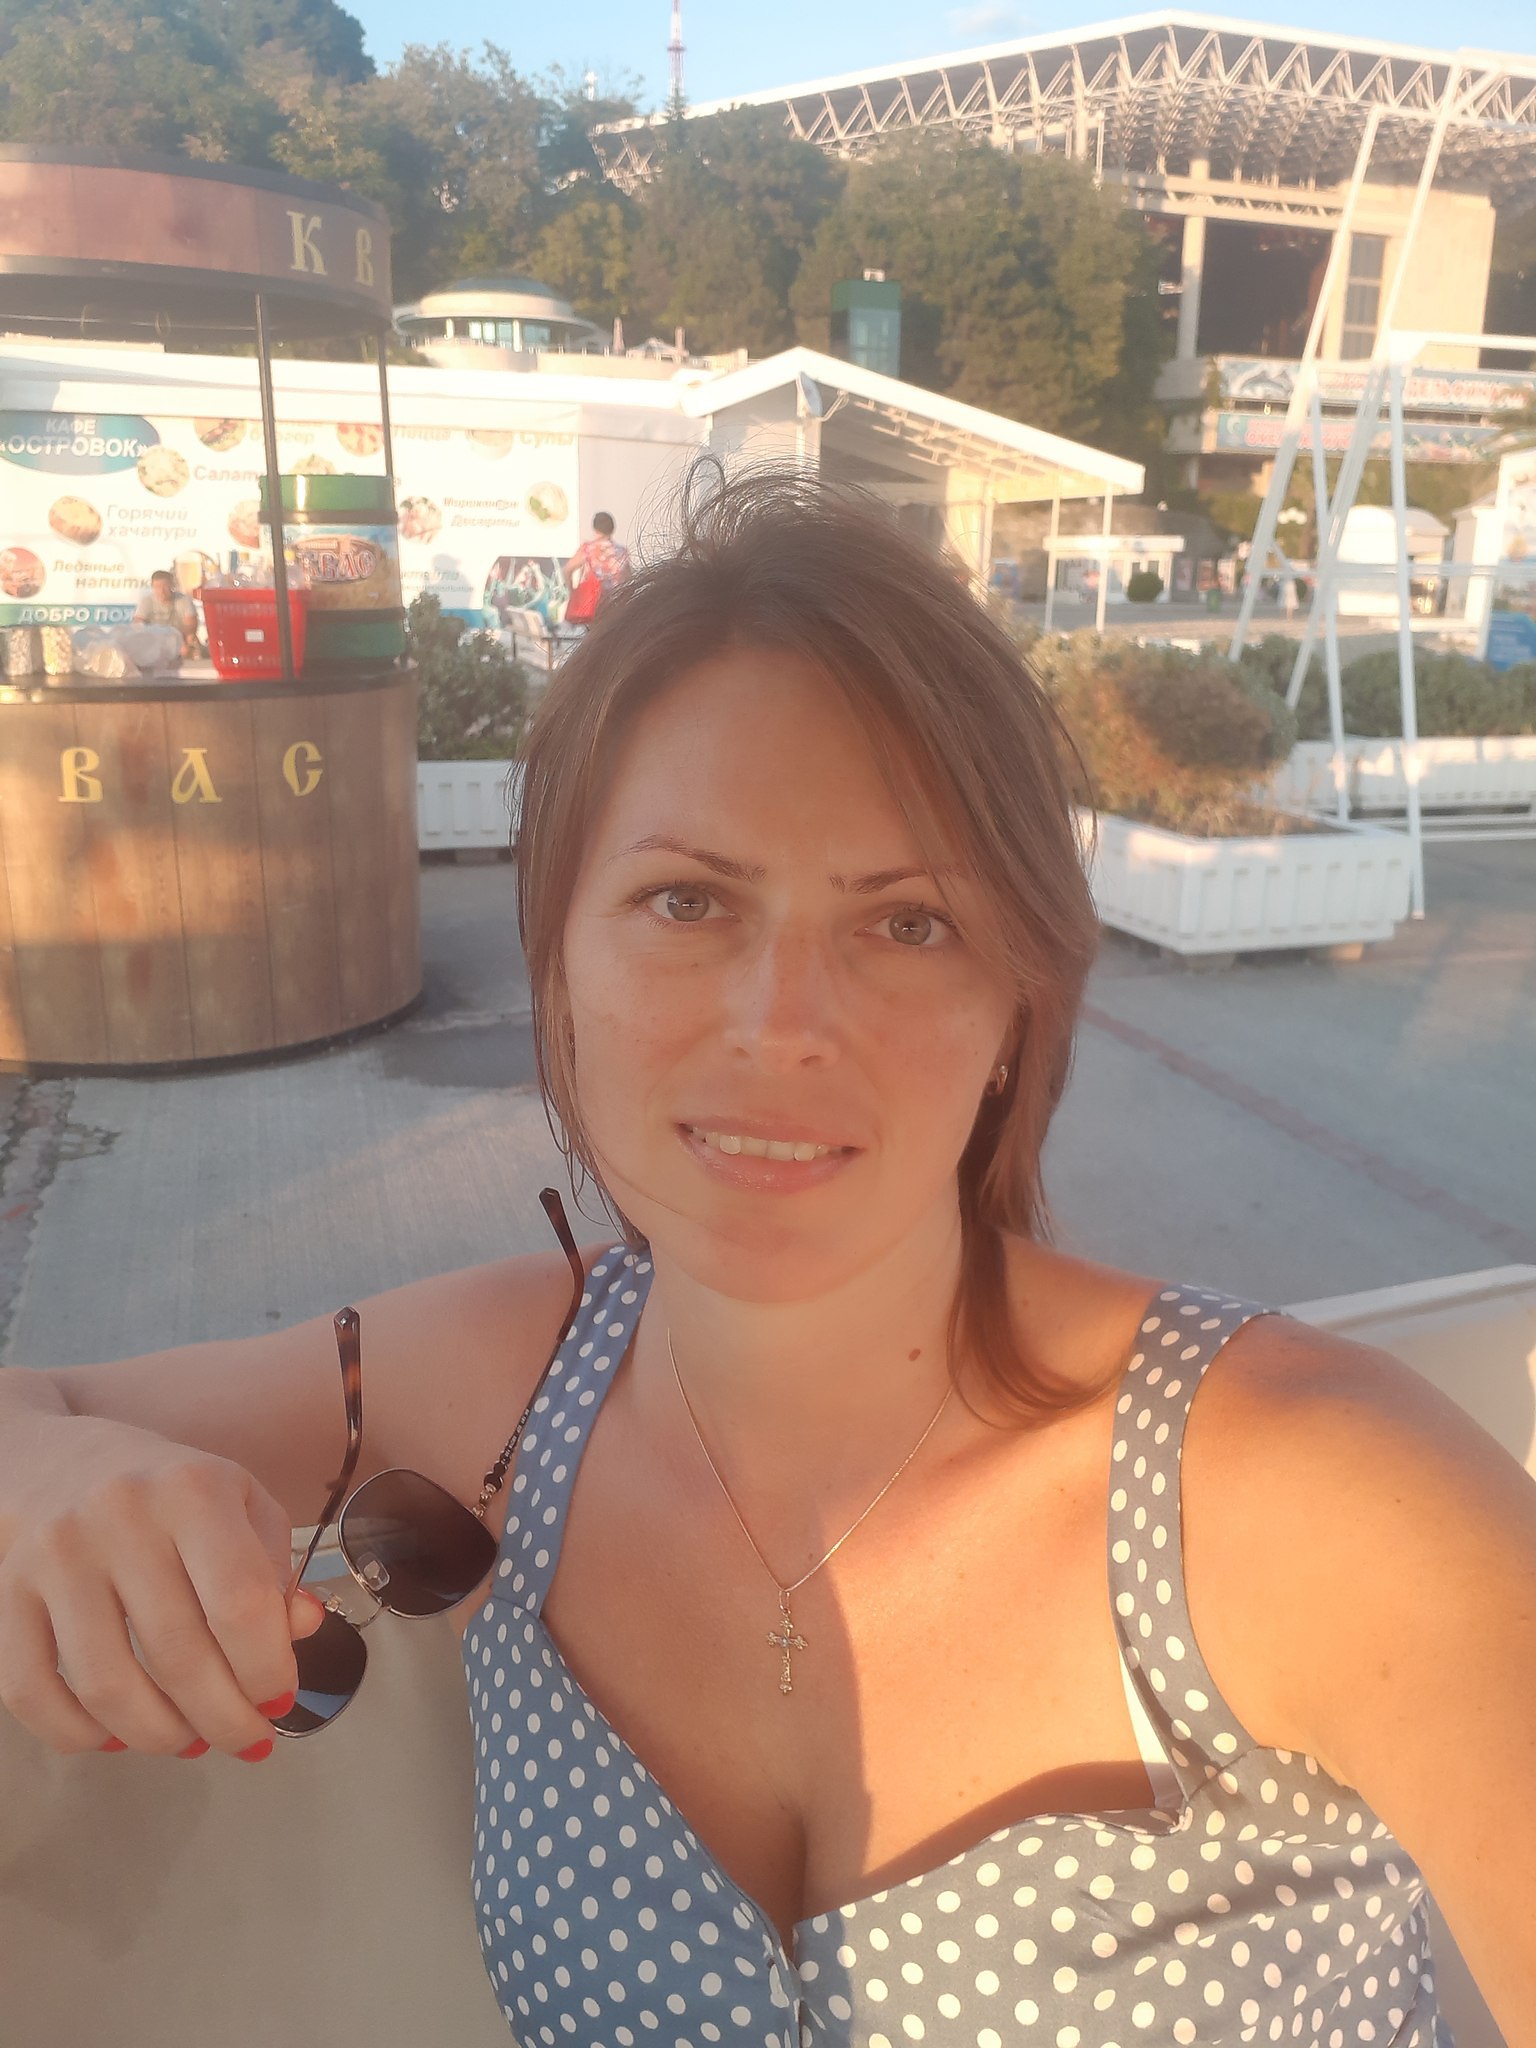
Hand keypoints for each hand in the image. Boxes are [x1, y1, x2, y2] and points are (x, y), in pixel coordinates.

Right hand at [0, 1418, 325, 1760]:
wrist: (54, 1461)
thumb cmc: (165, 1490)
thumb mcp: (239, 1501)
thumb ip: (276, 1567)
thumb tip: (301, 1630)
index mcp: (193, 1491)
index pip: (240, 1603)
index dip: (266, 1668)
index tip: (279, 1698)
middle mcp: (121, 1519)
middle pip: (178, 1656)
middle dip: (223, 1719)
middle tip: (245, 1739)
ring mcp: (56, 1557)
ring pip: (107, 1687)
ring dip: (159, 1736)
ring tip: (190, 1740)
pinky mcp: (6, 1593)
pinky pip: (33, 1692)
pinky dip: (79, 1735)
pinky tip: (117, 1736)